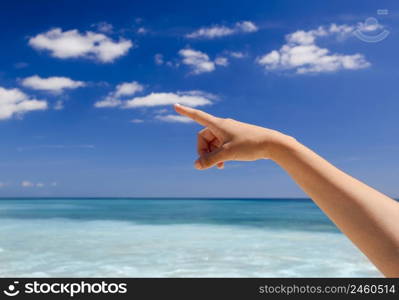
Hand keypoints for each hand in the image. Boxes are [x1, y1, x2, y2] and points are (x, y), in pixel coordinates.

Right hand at [174, 104, 292, 169]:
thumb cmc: (250, 145)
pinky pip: (221, 145)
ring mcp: (229, 131)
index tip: (175, 105)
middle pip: (203, 136)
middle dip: (202, 150)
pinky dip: (219, 154)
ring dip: (211, 155)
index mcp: (218, 124)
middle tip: (207, 164)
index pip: (198, 116)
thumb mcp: (227, 154)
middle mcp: (222, 125)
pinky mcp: (236, 138)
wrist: (272, 143)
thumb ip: (210, 160)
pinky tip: (222, 165)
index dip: (185, 112)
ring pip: (212, 143)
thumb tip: (196, 165)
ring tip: (218, 167)